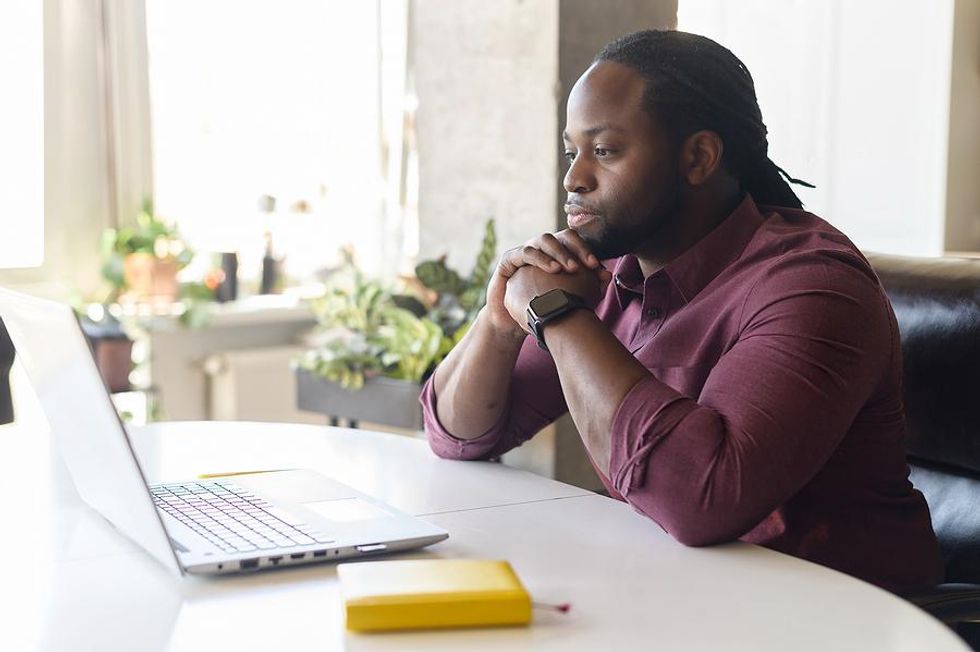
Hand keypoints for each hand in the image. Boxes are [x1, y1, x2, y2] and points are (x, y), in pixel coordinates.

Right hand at [485, 230, 603, 340]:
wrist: (512, 322)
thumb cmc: (540, 309)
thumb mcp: (566, 298)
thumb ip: (587, 286)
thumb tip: (606, 275)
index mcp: (557, 253)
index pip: (575, 243)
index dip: (587, 251)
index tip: (598, 268)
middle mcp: (542, 249)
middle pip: (562, 237)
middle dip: (577, 249)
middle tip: (588, 266)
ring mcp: (525, 251)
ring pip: (544, 240)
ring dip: (559, 253)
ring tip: (570, 268)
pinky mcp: (508, 259)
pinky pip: (525, 252)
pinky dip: (540, 258)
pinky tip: (552, 269)